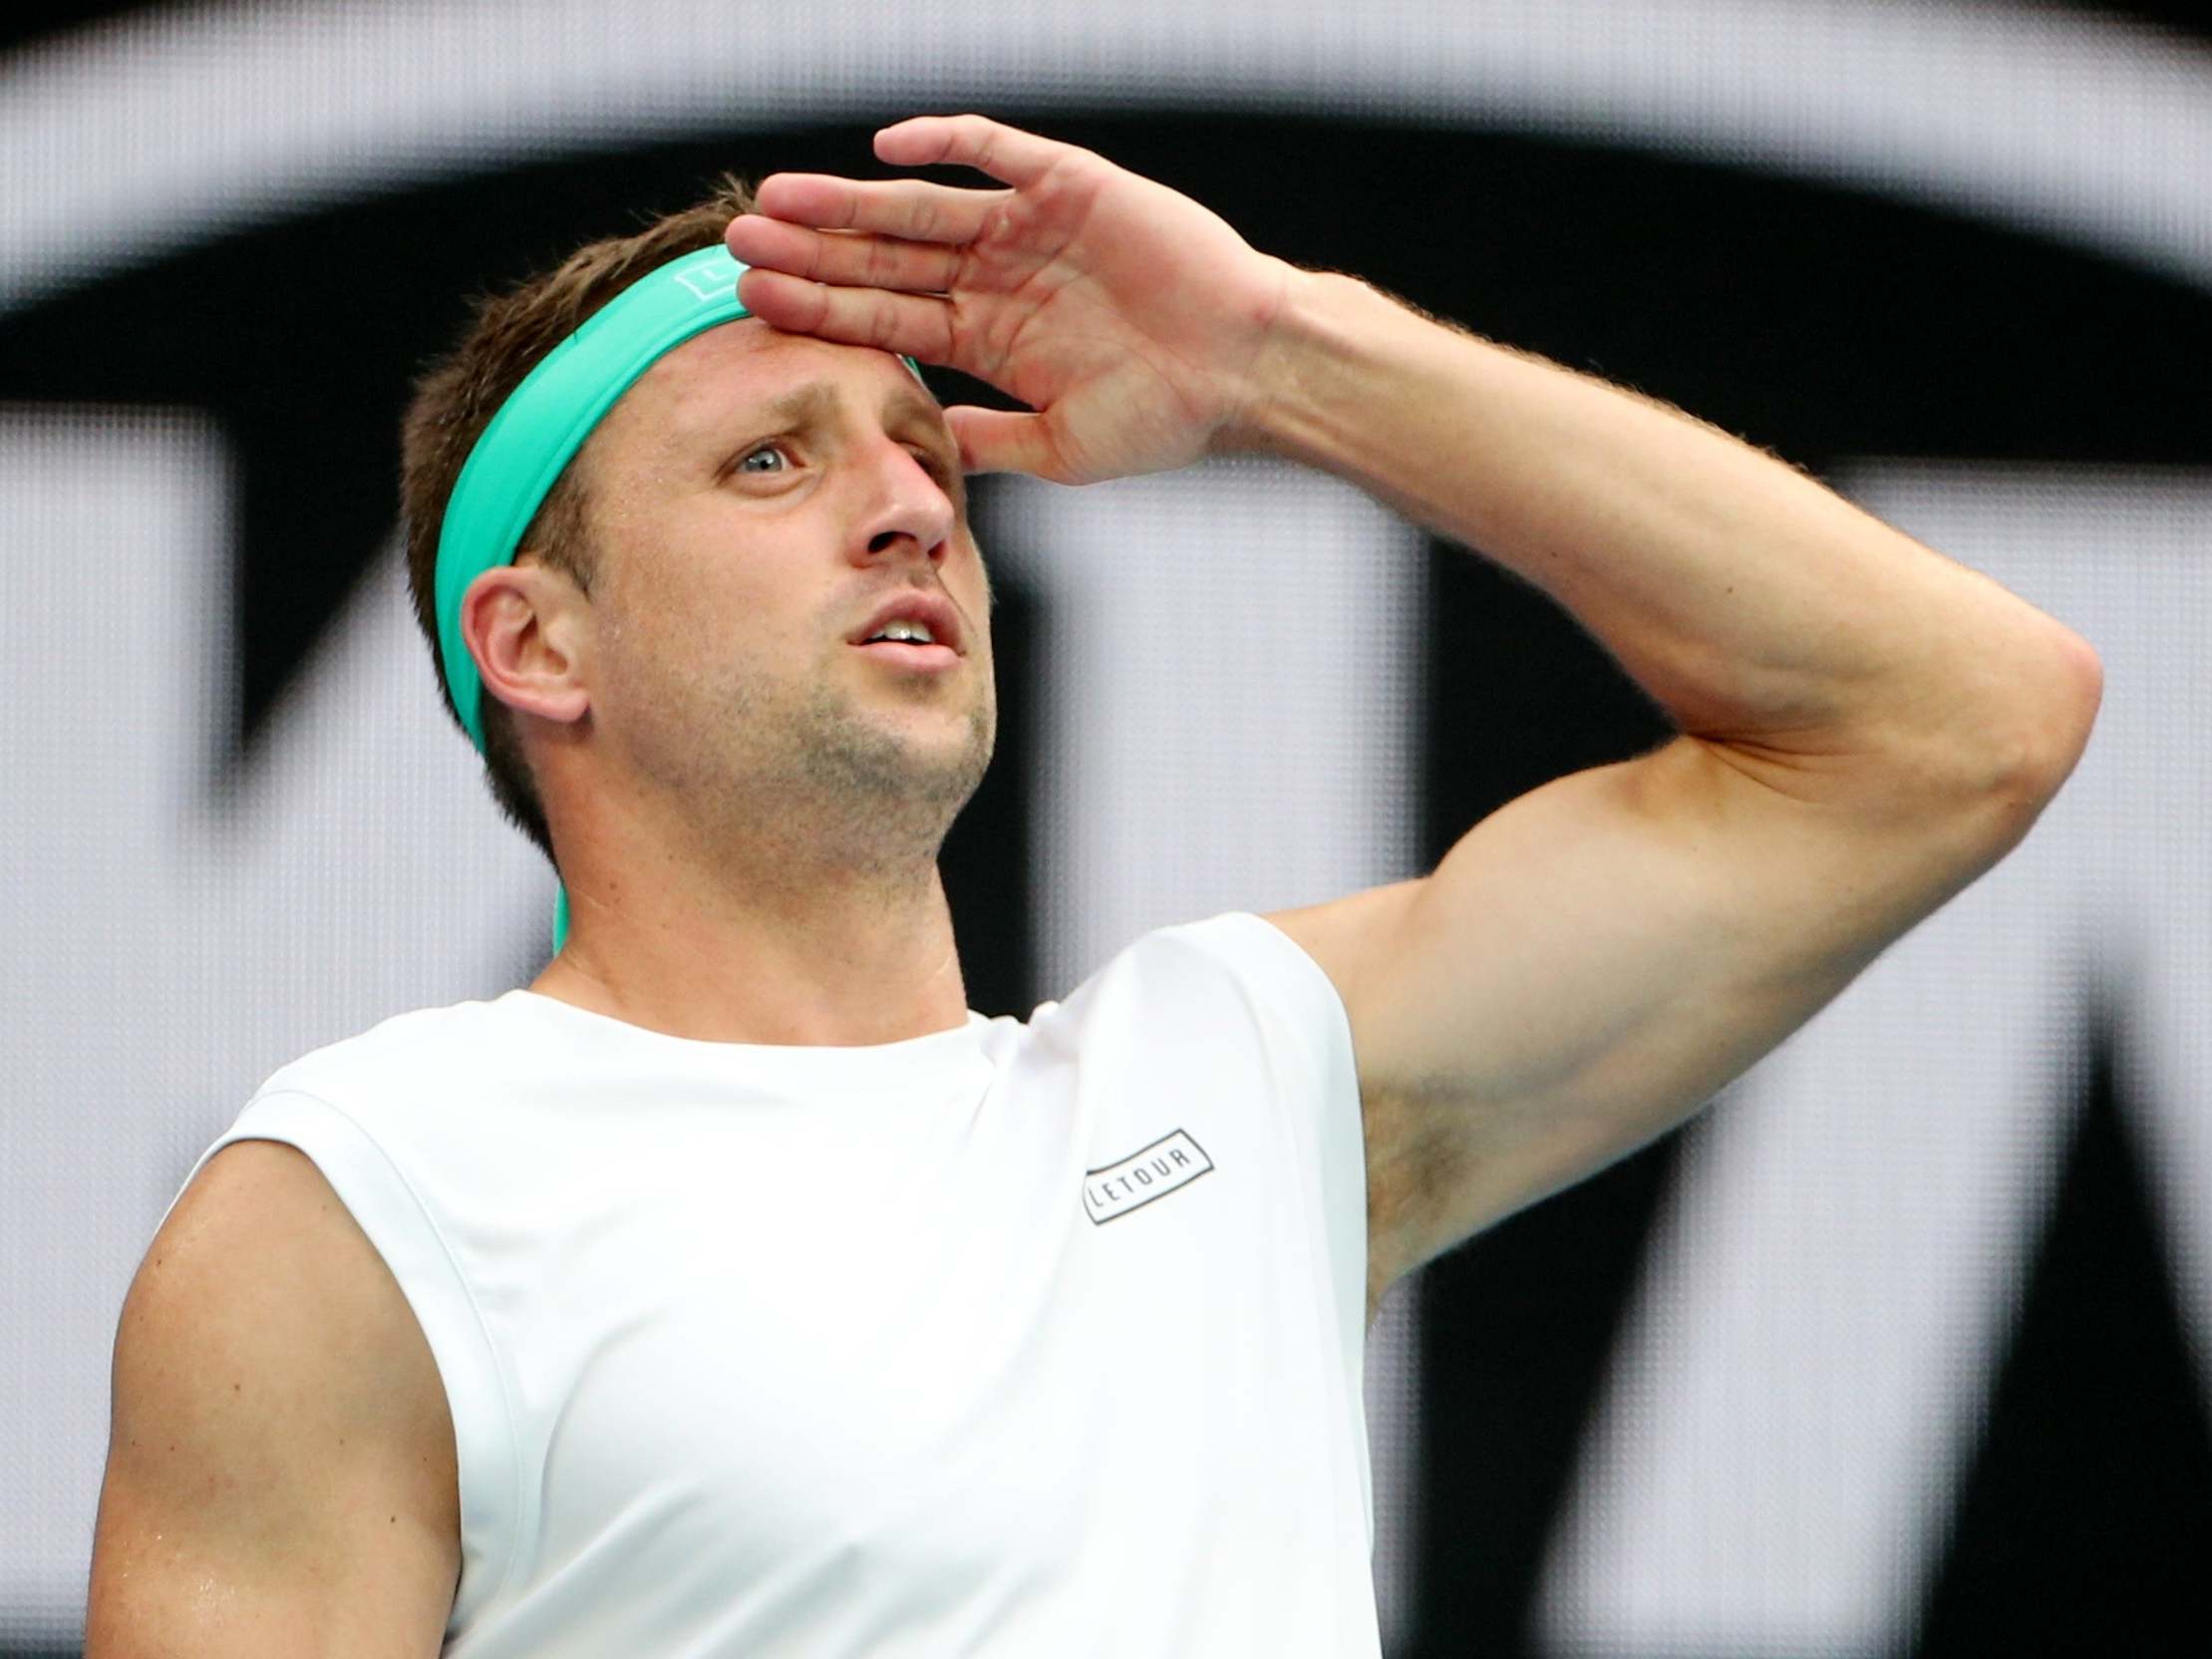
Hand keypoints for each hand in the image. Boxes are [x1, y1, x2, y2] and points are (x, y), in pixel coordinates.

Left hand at [724, 114, 1298, 483]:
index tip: (752, 303)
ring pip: (921, 208)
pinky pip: (998, 152)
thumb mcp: (1060, 446)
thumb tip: (919, 449)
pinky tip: (890, 148)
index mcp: (989, 338)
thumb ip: (987, 438)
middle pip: (885, 260)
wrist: (1246, 372)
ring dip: (851, 204)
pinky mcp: (1071, 186)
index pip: (884, 318)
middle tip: (738, 240)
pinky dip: (948, 143)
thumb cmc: (1167, 418)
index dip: (818, 309)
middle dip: (812, 253)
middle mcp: (998, 277)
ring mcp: (1030, 229)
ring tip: (780, 198)